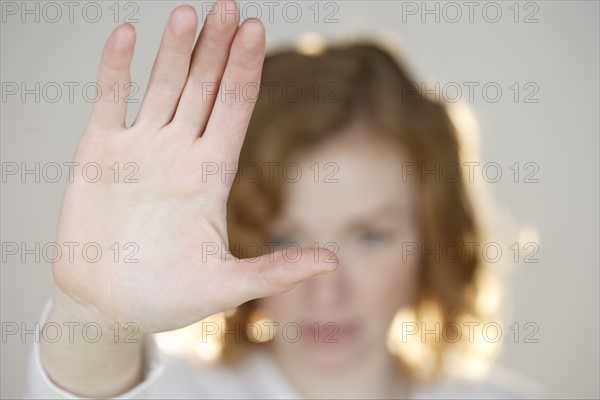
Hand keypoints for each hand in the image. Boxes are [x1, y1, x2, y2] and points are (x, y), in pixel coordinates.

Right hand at [52, 1, 337, 333]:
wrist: (107, 306)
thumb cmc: (165, 299)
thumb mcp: (223, 285)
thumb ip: (275, 270)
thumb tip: (333, 261)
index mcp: (209, 176)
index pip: (232, 111)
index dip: (244, 72)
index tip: (255, 31)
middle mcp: (178, 153)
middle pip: (203, 90)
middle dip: (217, 49)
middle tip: (230, 7)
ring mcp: (140, 149)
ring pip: (161, 87)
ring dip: (174, 51)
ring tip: (189, 13)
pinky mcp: (100, 153)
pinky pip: (109, 101)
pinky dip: (115, 70)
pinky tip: (125, 35)